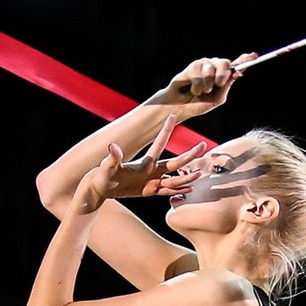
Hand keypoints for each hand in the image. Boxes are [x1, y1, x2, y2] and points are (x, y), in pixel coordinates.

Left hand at [71, 119, 195, 212]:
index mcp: (145, 162)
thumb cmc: (103, 174)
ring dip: (187, 176)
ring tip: (200, 174)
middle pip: (175, 162)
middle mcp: (152, 169)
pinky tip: (190, 189)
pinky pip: (168, 191)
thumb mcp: (108, 166)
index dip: (166, 130)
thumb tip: (112, 146)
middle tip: (204, 145)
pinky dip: (179, 190)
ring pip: (175, 178)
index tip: (173, 114)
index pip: (159, 143)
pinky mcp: (150, 191)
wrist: (101, 186)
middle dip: (190, 155)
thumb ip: (113, 157)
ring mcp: (152, 180)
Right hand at [153, 55, 255, 115]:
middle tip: (218, 84)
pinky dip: (197, 86)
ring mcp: (204, 65)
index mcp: (223, 75)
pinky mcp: (193, 66)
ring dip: (206, 85)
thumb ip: (227, 85)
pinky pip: (198, 73)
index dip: (245, 60)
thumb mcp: (217, 98)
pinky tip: (192, 89)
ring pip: (211, 70)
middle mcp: (215, 67)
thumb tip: (238, 73)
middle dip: (223, 75)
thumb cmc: (199, 104)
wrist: (181, 107)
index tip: (253, 56)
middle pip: (225, 62)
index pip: (236, 65)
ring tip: (200, 92)